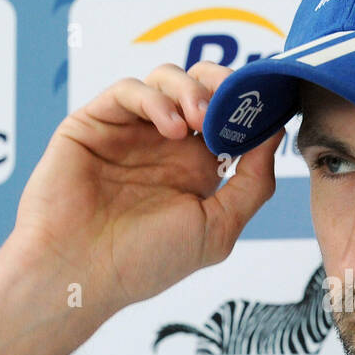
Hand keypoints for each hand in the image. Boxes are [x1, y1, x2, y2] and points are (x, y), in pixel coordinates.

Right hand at [8, 61, 284, 318]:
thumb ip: (252, 184)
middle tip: (236, 98)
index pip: (231, 120)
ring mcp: (130, 132)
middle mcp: (165, 146)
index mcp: (196, 169)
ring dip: (192, 90)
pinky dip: (156, 99)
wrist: (79, 274)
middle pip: (202, 88)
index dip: (251, 107)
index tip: (271, 104)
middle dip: (224, 84)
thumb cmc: (144, 262)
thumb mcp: (217, 229)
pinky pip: (128, 90)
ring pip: (166, 80)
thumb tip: (275, 134)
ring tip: (200, 119)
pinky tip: (171, 127)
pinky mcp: (94, 123)